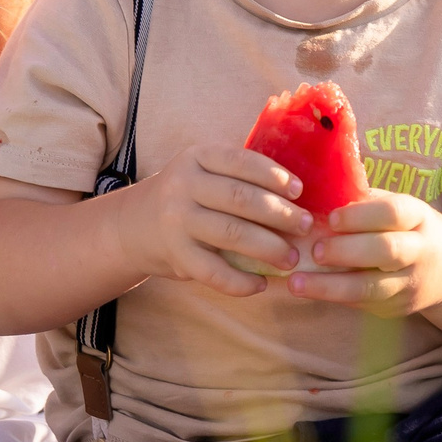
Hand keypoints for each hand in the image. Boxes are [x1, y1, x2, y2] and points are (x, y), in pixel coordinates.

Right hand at [112, 145, 310, 297]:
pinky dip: (242, 282)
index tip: (299, 191)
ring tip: (291, 258)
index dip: (274, 175)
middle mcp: (183, 185)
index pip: (241, 161)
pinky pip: (214, 272)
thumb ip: (238, 177)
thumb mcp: (204, 172)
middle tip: (306, 227)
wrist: (135, 226)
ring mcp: (177, 221)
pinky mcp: (175, 255)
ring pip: (231, 234)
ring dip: (268, 248)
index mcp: (196, 157)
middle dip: (279, 214)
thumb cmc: (188, 197)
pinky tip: (261, 284)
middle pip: (240, 198)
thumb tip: (297, 198)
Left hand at [286, 192, 441, 315]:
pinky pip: (365, 305)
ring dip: (331, 287)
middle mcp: (419, 250)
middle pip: (386, 251)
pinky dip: (335, 299)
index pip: (393, 213)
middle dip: (346, 251)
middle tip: (314, 251)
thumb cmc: (407, 228)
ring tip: (296, 283)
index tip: (330, 218)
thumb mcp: (396, 207)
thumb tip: (315, 195)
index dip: (360, 216)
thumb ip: (364, 203)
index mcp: (417, 217)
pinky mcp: (399, 307)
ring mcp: (410, 283)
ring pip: (373, 288)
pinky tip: (310, 292)